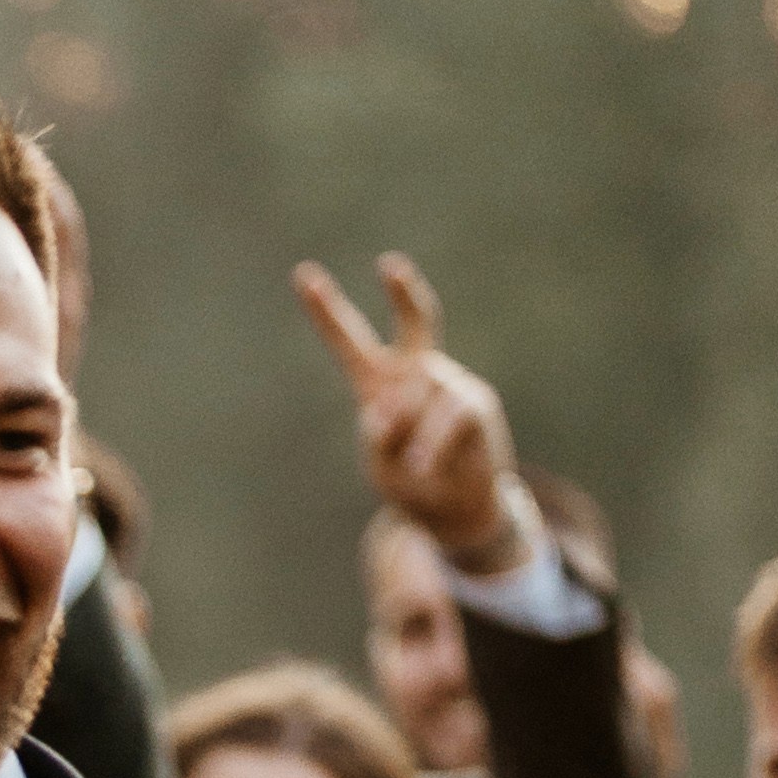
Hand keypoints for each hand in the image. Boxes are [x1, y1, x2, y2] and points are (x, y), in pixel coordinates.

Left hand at [286, 251, 527, 574]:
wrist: (459, 512)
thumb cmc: (413, 485)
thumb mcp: (380, 465)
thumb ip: (379, 433)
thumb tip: (398, 405)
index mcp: (380, 385)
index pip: (350, 343)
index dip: (327, 312)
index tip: (303, 276)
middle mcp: (417, 374)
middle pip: (415, 323)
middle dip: (403, 294)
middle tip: (388, 265)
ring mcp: (449, 385)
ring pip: (419, 390)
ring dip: (410, 431)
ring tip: (417, 465)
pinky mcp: (474, 403)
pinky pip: (447, 415)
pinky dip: (431, 444)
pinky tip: (424, 468)